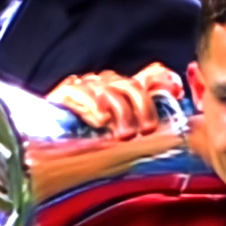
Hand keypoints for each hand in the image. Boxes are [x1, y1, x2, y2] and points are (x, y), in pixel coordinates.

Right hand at [48, 63, 185, 138]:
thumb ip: (147, 126)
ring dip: (121, 111)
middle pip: (131, 85)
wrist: (50, 149)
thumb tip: (172, 114)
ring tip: (125, 134)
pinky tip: (100, 120)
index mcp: (125, 92)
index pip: (150, 75)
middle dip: (143, 107)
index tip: (175, 91)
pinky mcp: (65, 93)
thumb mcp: (125, 138)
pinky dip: (92, 106)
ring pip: (109, 88)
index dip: (163, 79)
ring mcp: (86, 87)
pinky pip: (80, 92)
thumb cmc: (92, 146)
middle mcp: (107, 84)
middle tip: (147, 130)